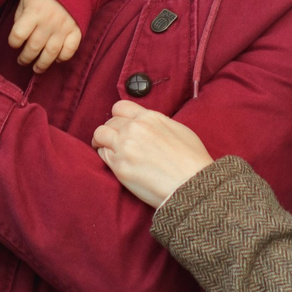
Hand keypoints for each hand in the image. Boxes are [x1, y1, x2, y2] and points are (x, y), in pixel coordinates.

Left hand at [9, 0, 82, 71]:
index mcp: (33, 12)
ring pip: (51, 53)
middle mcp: (48, 21)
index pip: (18, 34)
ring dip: (42, 64)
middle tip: (22, 61)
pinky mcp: (76, 30)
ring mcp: (64, 27)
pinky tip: (56, 59)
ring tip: (37, 68)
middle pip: (33, 47)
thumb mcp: (26, 0)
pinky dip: (63, 57)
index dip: (13, 42)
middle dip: (25, 58)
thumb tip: (19, 38)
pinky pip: (70, 50)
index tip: (14, 44)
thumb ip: (21, 18)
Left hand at [91, 100, 215, 208]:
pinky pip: (102, 155)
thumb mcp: (179, 130)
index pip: (121, 107)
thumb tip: (150, 125)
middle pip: (110, 122)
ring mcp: (124, 146)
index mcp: (149, 117)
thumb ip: (159, 123)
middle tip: (113, 140)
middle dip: (111, 130)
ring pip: (100, 135)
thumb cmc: (192, 160)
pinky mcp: (119, 166)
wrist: (192, 184)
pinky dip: (105, 156)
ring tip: (105, 148)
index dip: (118, 116)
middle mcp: (134, 128)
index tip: (119, 124)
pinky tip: (113, 161)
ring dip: (101, 141)